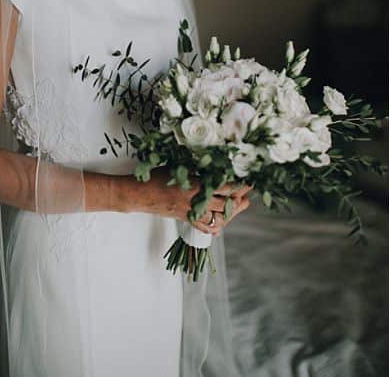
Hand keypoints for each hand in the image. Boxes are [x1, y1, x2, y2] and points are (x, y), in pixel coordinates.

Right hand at [136, 169, 252, 231]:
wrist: (139, 194)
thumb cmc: (157, 177)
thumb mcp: (179, 167)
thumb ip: (198, 167)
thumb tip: (217, 161)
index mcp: (195, 186)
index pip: (225, 188)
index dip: (240, 186)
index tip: (249, 180)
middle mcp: (195, 202)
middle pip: (225, 205)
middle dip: (239, 200)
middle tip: (247, 194)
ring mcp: (190, 213)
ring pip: (217, 219)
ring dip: (230, 214)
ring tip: (239, 205)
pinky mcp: (185, 220)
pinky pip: (204, 227)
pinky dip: (215, 226)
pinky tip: (222, 222)